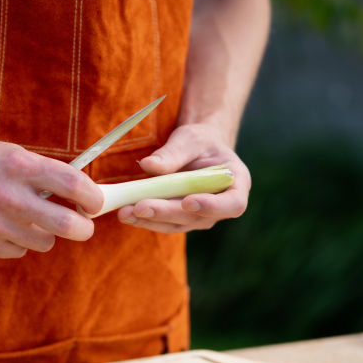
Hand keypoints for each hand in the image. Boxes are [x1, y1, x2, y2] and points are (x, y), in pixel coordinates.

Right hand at [0, 130, 104, 257]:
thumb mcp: (12, 154)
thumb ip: (43, 174)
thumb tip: (80, 194)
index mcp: (19, 166)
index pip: (72, 185)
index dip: (93, 198)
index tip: (96, 203)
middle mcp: (8, 196)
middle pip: (66, 225)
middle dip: (83, 228)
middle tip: (83, 226)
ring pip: (44, 242)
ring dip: (46, 234)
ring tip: (32, 220)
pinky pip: (18, 251)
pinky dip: (19, 242)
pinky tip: (6, 226)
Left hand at [117, 123, 249, 233]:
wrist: (196, 150)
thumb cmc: (201, 142)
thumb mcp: (191, 138)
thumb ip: (174, 152)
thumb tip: (148, 165)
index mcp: (237, 185)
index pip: (233, 204)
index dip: (212, 206)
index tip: (189, 201)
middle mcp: (221, 207)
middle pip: (196, 218)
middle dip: (166, 213)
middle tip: (140, 207)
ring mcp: (200, 218)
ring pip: (176, 225)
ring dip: (149, 220)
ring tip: (125, 212)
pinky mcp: (180, 221)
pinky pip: (162, 223)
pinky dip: (144, 219)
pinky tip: (126, 213)